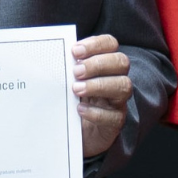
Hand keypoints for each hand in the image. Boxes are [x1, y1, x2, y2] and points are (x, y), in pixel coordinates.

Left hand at [73, 34, 133, 157]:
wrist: (76, 132)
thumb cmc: (73, 100)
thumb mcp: (70, 81)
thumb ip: (67, 68)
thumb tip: (54, 56)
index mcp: (106, 64)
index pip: (110, 44)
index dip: (96, 44)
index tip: (75, 51)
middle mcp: (116, 78)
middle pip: (121, 62)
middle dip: (98, 64)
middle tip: (76, 71)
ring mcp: (118, 101)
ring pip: (123, 86)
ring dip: (98, 85)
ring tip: (76, 89)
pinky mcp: (115, 122)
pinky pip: (113, 116)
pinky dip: (96, 112)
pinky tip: (80, 109)